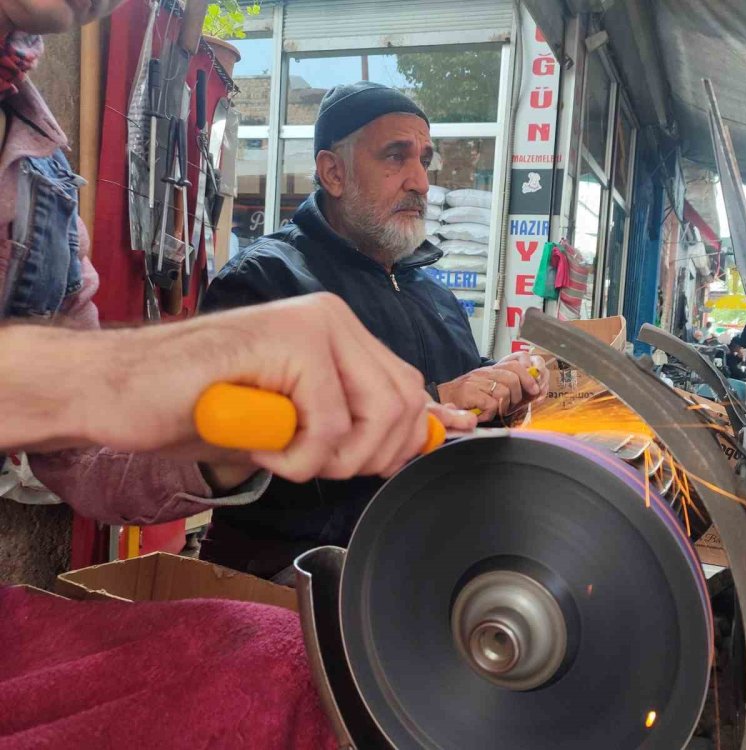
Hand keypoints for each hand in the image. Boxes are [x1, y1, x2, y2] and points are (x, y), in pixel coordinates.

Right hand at [3, 294, 468, 482]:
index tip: (408, 458)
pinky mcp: (287, 340)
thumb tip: (422, 436)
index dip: (415, 433)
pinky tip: (262, 444)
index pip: (408, 387)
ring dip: (334, 458)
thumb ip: (348, 423)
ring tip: (285, 453)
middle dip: (370, 457)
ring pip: (378, 412)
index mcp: (338, 332)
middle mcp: (333, 319)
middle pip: (405, 403)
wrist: (120, 391)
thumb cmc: (200, 408)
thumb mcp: (291, 423)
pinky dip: (298, 458)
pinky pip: (328, 422)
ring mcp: (311, 323)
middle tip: (317, 464)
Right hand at [438, 353, 546, 421]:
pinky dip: (490, 413)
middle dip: (517, 396)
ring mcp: (476, 382)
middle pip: (513, 379)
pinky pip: (491, 404)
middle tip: (509, 406)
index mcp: (491, 370)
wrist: (442, 398)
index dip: (528, 377)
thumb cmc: (467, 397)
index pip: (516, 364)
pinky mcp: (469, 393)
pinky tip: (483, 414)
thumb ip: (506, 386)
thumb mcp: (488, 387)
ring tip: (493, 410)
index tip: (534, 389)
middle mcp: (484, 372)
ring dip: (502, 407)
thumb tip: (530, 390)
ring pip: (504, 392)